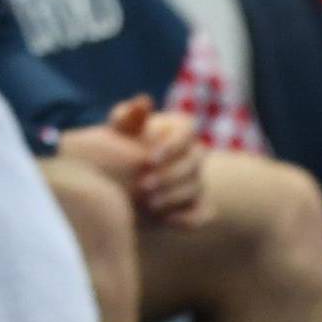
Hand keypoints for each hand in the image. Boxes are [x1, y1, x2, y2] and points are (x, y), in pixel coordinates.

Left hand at [56, 96, 207, 226]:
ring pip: (196, 188)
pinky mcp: (196, 205)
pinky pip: (201, 214)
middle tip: (143, 186)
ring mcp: (197, 180)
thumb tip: (145, 101)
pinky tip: (165, 220)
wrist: (120, 178)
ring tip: (147, 204)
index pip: (188, 131)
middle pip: (195, 162)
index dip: (172, 146)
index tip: (149, 159)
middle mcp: (194, 154)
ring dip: (173, 197)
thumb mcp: (120, 129)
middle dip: (170, 175)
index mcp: (180, 129)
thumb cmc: (120, 144)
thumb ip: (129, 116)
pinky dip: (188, 218)